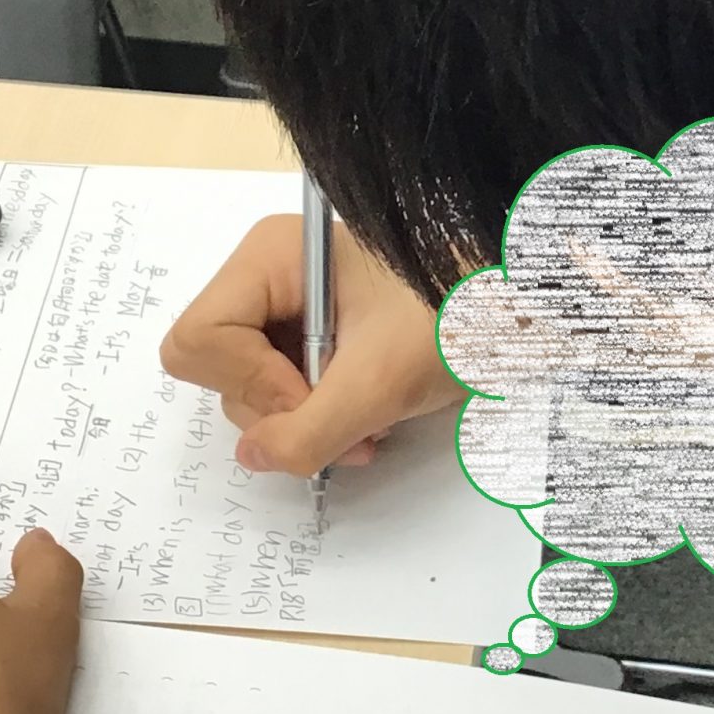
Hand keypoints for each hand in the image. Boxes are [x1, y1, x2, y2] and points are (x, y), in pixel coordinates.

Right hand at [160, 214, 462, 476]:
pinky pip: (282, 392)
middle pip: (218, 369)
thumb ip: (309, 430)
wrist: (514, 310)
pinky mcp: (308, 337)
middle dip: (282, 410)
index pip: (199, 340)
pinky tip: (369, 416)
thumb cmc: (454, 319)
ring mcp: (285, 308)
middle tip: (349, 419)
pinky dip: (321, 417)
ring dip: (308, 422)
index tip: (313, 396)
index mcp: (271, 256)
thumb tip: (253, 457)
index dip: (250, 384)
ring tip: (370, 422)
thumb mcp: (381, 382)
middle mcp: (266, 276)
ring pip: (250, 389)